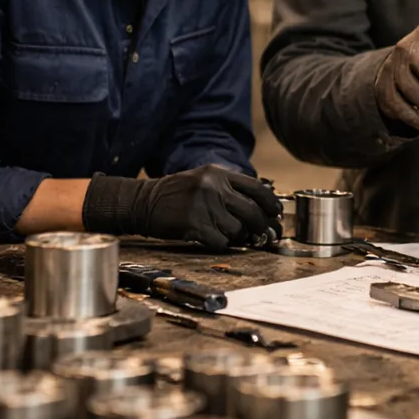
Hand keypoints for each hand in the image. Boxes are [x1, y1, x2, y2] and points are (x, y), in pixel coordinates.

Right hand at [83, 165, 282, 250]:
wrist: (143, 201)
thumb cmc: (177, 193)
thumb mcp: (204, 179)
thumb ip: (229, 188)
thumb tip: (260, 208)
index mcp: (219, 174)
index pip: (257, 188)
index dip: (271, 204)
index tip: (276, 215)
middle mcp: (214, 187)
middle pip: (252, 211)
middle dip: (261, 226)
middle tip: (262, 235)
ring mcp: (204, 205)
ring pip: (237, 229)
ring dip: (238, 237)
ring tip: (230, 236)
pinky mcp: (193, 224)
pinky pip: (220, 241)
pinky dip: (221, 244)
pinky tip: (213, 239)